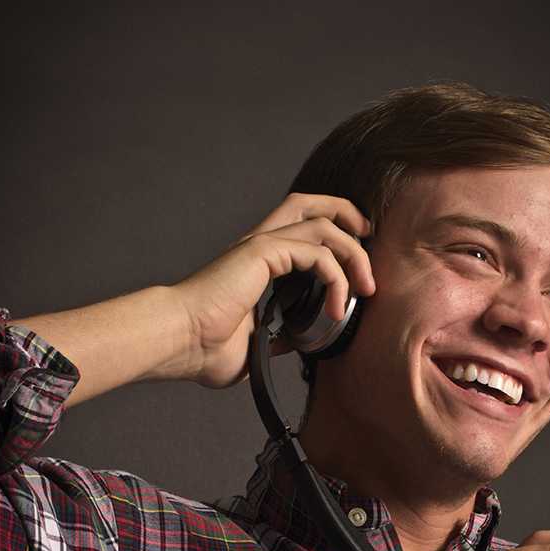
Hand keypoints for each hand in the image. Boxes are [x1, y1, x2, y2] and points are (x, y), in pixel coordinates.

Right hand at [171, 193, 373, 387]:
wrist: (179, 341)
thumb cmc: (204, 347)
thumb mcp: (255, 345)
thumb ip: (276, 337)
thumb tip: (293, 342)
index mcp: (255, 263)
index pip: (298, 227)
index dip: (332, 232)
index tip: (354, 261)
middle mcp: (259, 246)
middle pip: (310, 203)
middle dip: (347, 213)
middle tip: (369, 238)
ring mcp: (261, 246)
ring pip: (323, 224)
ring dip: (354, 252)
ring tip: (366, 287)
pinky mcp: (264, 253)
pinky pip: (317, 253)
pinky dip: (337, 278)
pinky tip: (337, 307)